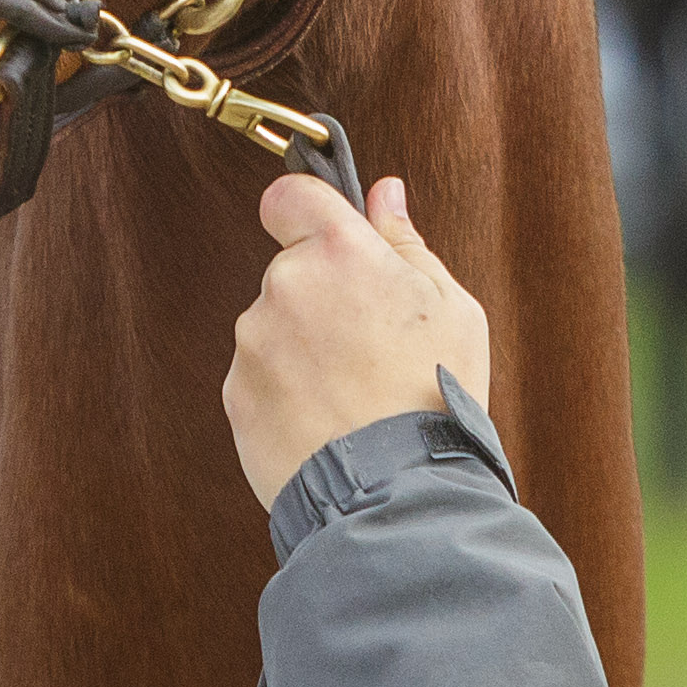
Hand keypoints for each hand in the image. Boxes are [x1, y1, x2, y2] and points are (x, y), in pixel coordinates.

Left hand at [225, 171, 493, 509]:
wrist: (396, 492)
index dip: (307, 211)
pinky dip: (287, 393)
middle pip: (291, 272)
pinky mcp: (235, 395)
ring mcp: (253, 343)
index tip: (329, 238)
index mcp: (338, 252)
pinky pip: (261, 378)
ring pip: (274, 328)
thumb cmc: (435, 396)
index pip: (291, 196)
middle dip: (323, 297)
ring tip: (354, 395)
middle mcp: (284, 288)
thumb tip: (384, 194)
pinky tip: (329, 421)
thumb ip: (407, 244)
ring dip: (304, 348)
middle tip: (372, 345)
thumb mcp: (451, 309)